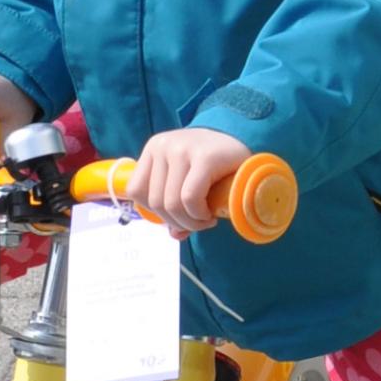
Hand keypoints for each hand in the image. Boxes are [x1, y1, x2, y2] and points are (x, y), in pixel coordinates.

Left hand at [122, 124, 252, 234]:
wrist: (244, 147)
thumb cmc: (213, 167)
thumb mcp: (186, 181)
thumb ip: (174, 206)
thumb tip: (175, 235)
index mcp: (153, 148)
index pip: (136, 190)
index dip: (156, 212)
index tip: (179, 215)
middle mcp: (164, 145)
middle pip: (156, 201)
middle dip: (177, 222)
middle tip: (197, 223)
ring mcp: (183, 149)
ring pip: (172, 203)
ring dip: (190, 222)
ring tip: (205, 220)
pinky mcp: (204, 157)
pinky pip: (190, 198)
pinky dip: (198, 215)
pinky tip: (210, 214)